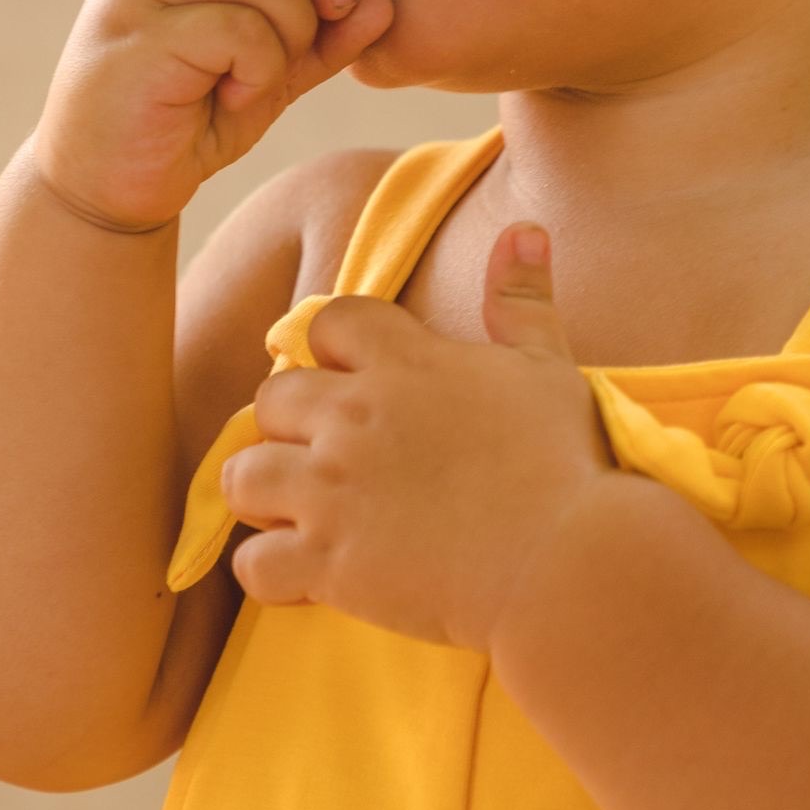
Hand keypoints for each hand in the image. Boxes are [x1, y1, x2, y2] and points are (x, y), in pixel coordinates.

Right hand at [33, 0, 394, 232]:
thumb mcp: (273, 71)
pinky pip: (234, 29)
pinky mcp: (135, 41)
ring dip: (291, 25)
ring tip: (270, 71)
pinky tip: (236, 97)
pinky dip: (259, 68)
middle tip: (335, 11)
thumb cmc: (190, 118)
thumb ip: (326, 36)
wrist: (106, 186)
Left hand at [220, 223, 617, 650]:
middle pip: (271, 399)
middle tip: (331, 460)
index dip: (334, 352)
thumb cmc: (567, 466)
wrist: (567, 563)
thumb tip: (521, 230)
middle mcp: (355, 415)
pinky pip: (251, 565)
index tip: (359, 385)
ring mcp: (332, 489)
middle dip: (292, 429)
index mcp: (405, 361)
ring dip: (267, 498)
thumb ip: (521, 300)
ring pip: (242, 478)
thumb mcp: (548, 369)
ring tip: (305, 517)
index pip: (328, 322)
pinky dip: (271, 575)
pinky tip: (309, 578)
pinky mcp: (327, 562)